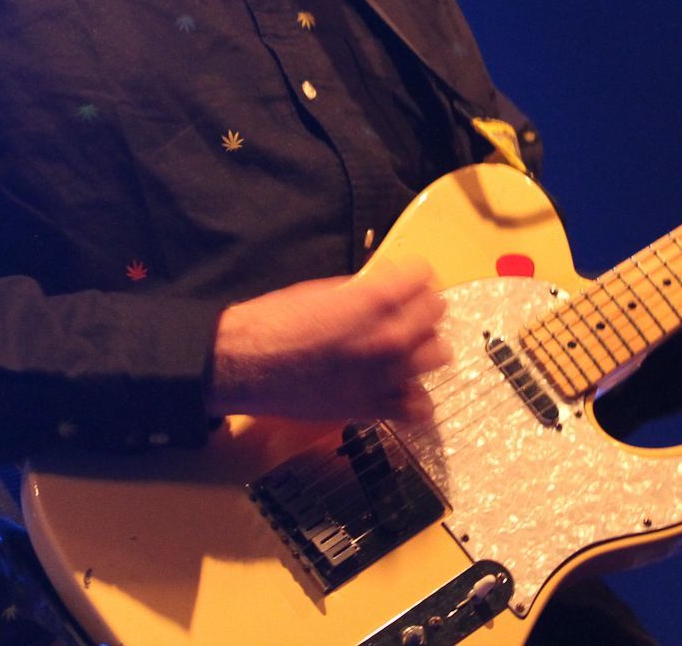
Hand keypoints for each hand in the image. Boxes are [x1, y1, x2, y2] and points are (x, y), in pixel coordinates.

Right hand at [207, 259, 450, 423]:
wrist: (244, 363)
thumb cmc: (274, 321)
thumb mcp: (322, 291)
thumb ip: (363, 291)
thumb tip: (385, 288)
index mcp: (375, 300)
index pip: (423, 276)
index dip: (412, 275)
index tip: (403, 280)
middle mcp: (389, 337)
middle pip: (436, 313)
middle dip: (420, 307)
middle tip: (402, 310)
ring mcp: (386, 375)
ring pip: (437, 356)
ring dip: (422, 347)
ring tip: (404, 346)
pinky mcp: (373, 407)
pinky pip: (419, 407)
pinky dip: (414, 398)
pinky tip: (399, 387)